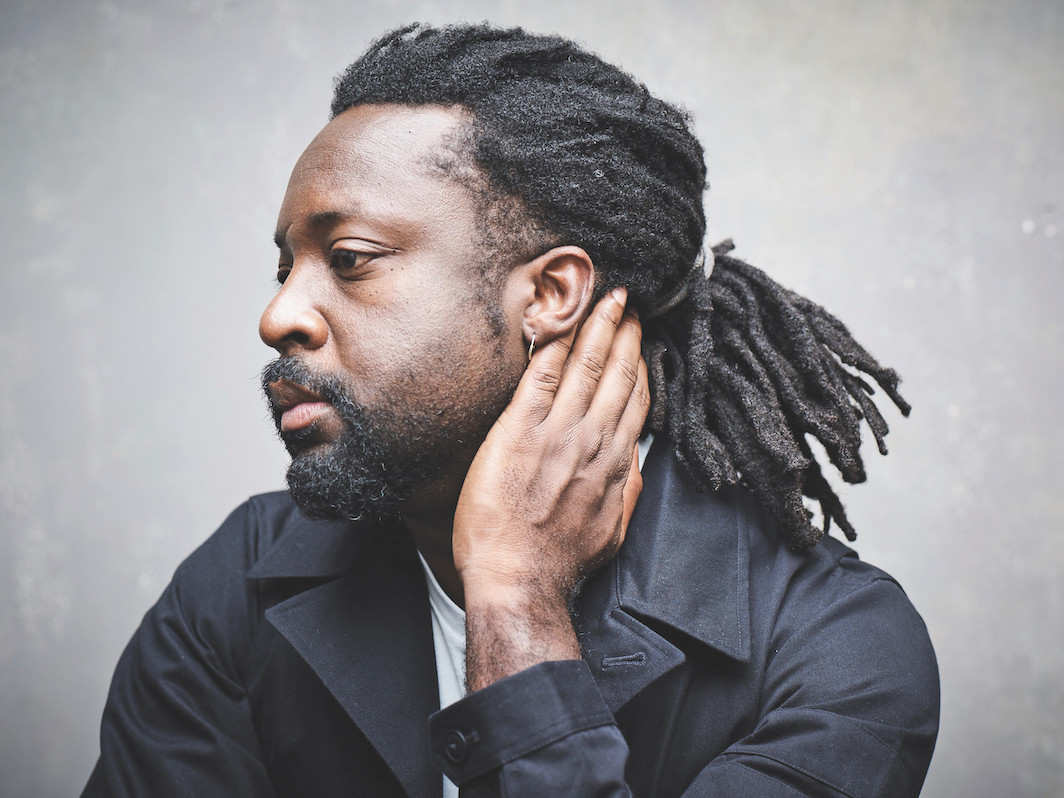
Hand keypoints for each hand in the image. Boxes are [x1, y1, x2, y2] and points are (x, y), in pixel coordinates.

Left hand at [453, 287, 648, 687]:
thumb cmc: (559, 563)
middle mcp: (591, 442)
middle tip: (629, 300)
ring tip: (606, 297)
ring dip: (598, 327)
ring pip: (585, 368)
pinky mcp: (518, 433)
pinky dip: (554, 346)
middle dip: (625, 332)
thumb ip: (626, 492)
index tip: (642, 339)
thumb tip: (635, 465)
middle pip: (616, 375)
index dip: (640, 364)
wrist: (518, 581)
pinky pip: (540, 378)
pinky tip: (561, 320)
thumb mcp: (611, 532)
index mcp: (614, 465)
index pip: (634, 401)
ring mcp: (556, 435)